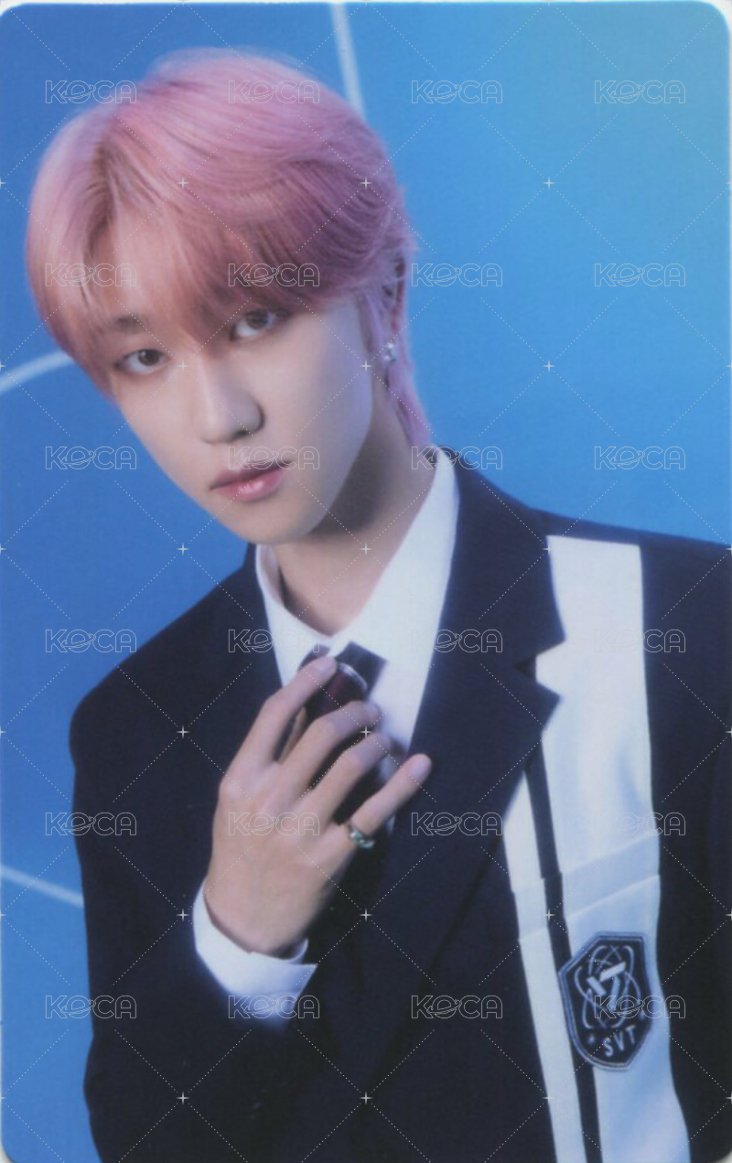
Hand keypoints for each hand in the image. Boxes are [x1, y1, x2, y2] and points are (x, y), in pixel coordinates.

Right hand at [203, 654, 431, 955]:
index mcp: (241, 779)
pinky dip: (402, 785)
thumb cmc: (241, 848)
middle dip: (353, 712)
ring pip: (351, 765)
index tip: (329, 665)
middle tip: (368, 710)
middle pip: (321, 734)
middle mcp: (269, 800)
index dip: (305, 682)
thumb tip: (305, 705)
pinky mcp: (330, 856)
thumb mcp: (238, 800)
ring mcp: (300, 829)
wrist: (243, 917)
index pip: (274, 714)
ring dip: (376, 743)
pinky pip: (374, 811)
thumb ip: (268, 757)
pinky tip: (419, 765)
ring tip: (383, 739)